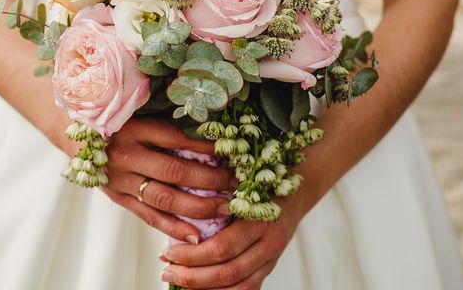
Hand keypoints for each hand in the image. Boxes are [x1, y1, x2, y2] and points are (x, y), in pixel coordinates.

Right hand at [101, 117, 235, 242]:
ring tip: (225, 208)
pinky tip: (196, 234)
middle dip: (210, 179)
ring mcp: (120, 179)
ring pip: (164, 198)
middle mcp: (126, 154)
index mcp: (133, 127)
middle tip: (236, 183)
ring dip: (199, 205)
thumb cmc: (117, 117)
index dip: (205, 146)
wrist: (74, 132)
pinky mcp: (118, 198)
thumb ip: (166, 115)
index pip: (176, 137)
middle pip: (174, 170)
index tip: (230, 150)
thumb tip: (210, 120)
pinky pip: (149, 216)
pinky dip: (173, 227)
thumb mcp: (136, 108)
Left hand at [159, 195, 307, 288]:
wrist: (296, 192)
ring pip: (239, 287)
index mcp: (259, 218)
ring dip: (206, 289)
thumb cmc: (260, 182)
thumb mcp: (240, 184)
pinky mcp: (271, 267)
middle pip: (228, 271)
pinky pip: (249, 289)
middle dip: (193, 277)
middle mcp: (269, 242)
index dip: (192, 255)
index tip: (167, 252)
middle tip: (166, 272)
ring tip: (179, 282)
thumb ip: (216, 198)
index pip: (221, 247)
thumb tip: (177, 215)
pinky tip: (203, 289)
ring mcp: (272, 258)